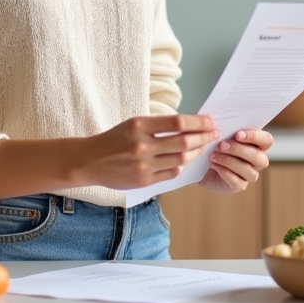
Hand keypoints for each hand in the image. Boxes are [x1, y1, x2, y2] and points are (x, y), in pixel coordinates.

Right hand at [77, 114, 217, 189]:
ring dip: (196, 152)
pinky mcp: (144, 181)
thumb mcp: (133, 124)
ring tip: (202, 147)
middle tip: (213, 134)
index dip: (198, 122)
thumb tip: (188, 125)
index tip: (209, 121)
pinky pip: (171, 173)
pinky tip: (184, 160)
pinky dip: (181, 165)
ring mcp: (144, 165)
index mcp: (139, 126)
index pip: (178, 122)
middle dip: (203, 137)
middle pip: (183, 142)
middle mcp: (142, 145)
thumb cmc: (113, 140)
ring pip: (181, 159)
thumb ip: (157, 125)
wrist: (90, 161)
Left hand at [199, 128, 272, 193]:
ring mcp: (249, 175)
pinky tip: (213, 165)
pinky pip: (237, 182)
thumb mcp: (221, 134)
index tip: (237, 134)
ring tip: (213, 155)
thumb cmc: (214, 144)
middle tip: (222, 145)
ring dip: (229, 161)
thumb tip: (222, 119)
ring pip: (248, 171)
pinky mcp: (239, 186)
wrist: (202, 163)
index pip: (266, 140)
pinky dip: (224, 172)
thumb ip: (227, 128)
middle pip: (258, 157)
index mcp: (258, 144)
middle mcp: (258, 160)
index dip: (255, 137)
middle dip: (239, 150)